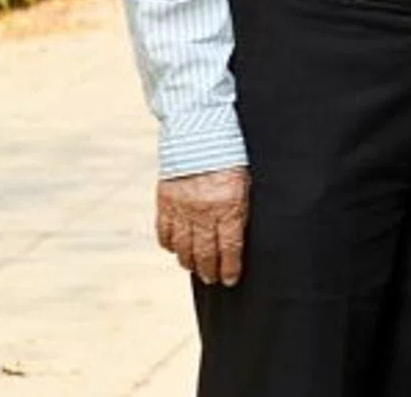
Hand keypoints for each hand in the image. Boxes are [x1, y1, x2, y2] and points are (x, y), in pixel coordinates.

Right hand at [156, 167, 249, 285]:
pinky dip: (170, 245)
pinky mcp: (165, 202)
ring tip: (196, 269)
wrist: (200, 131)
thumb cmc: (231, 156)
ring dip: (190, 262)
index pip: (229, 247)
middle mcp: (204, 211)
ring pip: (183, 248)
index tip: (230, 279)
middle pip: (205, 253)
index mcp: (229, 205)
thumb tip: (239, 236)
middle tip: (213, 279)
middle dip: (210, 270)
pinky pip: (165, 233)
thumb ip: (240, 209)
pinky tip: (176, 250)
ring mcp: (182, 208)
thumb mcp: (245, 182)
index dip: (230, 268)